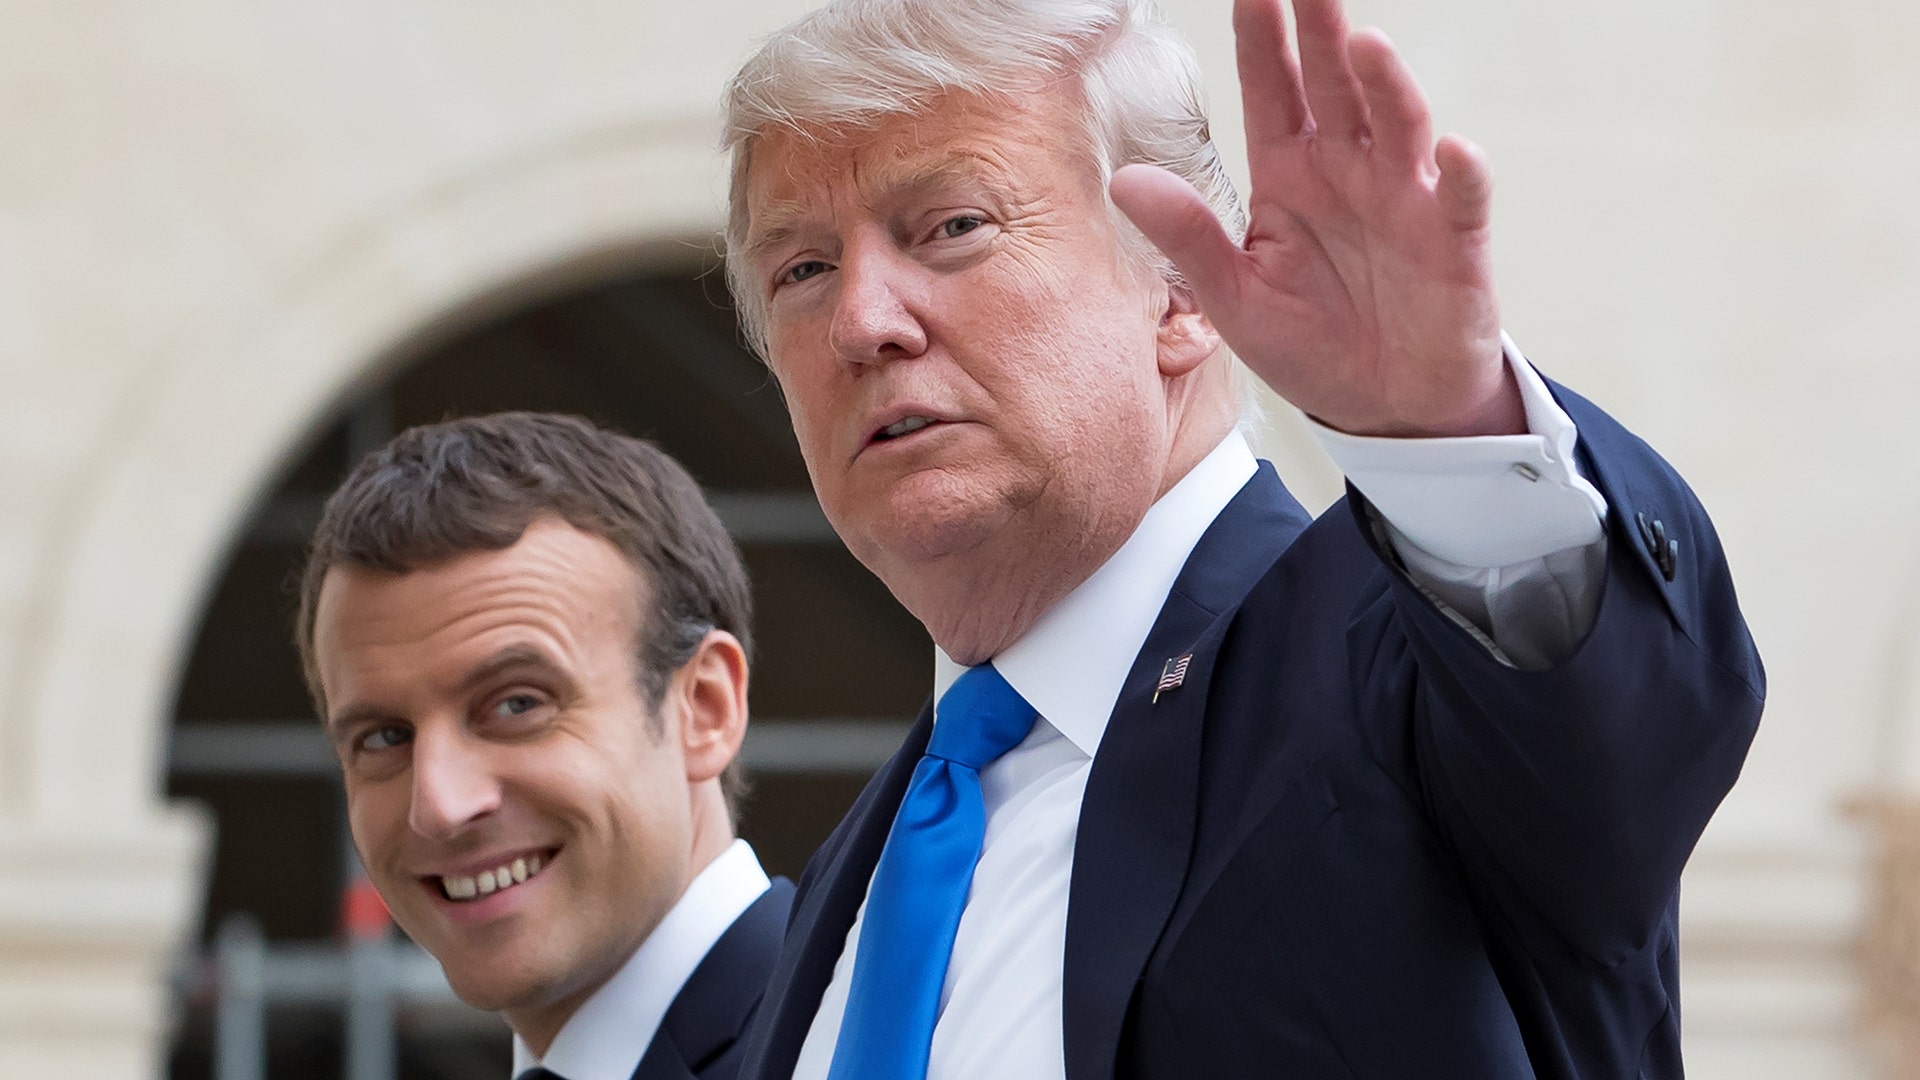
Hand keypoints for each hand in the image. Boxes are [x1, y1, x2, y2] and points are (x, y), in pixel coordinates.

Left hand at [1110, 0, 1523, 437]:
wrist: (1385, 407)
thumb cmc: (1311, 346)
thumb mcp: (1236, 300)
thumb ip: (1189, 239)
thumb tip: (1125, 180)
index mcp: (1289, 177)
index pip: (1271, 92)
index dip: (1260, 40)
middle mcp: (1349, 172)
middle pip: (1335, 87)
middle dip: (1322, 33)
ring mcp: (1406, 199)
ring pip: (1398, 126)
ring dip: (1386, 87)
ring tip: (1366, 46)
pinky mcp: (1455, 242)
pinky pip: (1462, 200)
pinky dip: (1462, 175)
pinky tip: (1453, 151)